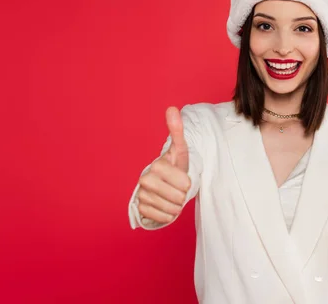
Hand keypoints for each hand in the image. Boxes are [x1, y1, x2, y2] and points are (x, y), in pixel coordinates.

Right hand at [137, 107, 191, 223]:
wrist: (162, 184)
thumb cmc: (174, 167)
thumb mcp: (180, 150)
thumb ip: (177, 130)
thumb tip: (172, 108)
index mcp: (157, 165)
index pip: (184, 183)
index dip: (187, 183)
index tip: (182, 177)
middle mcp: (145, 179)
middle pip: (178, 198)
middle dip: (182, 195)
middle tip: (177, 188)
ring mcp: (141, 195)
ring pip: (171, 210)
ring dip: (176, 206)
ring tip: (171, 196)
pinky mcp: (140, 209)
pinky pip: (162, 218)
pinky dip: (168, 215)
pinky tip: (164, 205)